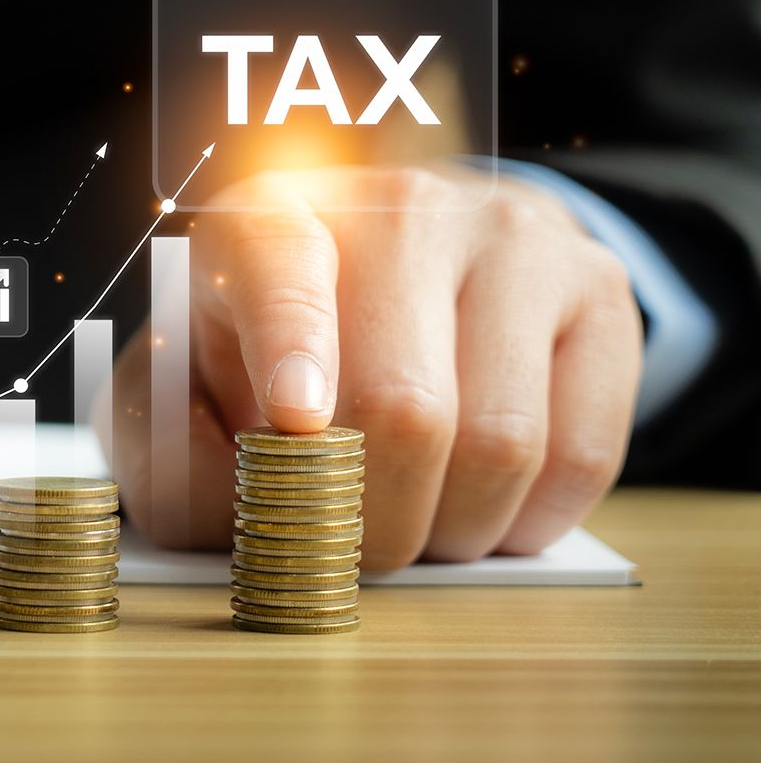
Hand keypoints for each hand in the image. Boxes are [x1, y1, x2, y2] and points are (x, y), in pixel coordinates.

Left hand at [107, 163, 641, 568]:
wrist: (400, 267)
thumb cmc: (261, 342)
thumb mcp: (180, 381)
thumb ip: (165, 444)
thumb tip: (234, 508)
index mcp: (270, 218)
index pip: (282, 267)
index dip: (291, 344)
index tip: (295, 418)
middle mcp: (400, 209)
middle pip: (403, 404)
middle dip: (368, 519)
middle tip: (346, 554)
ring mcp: (511, 237)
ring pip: (501, 440)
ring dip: (449, 530)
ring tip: (412, 527)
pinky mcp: (597, 284)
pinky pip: (581, 452)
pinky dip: (526, 522)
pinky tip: (482, 512)